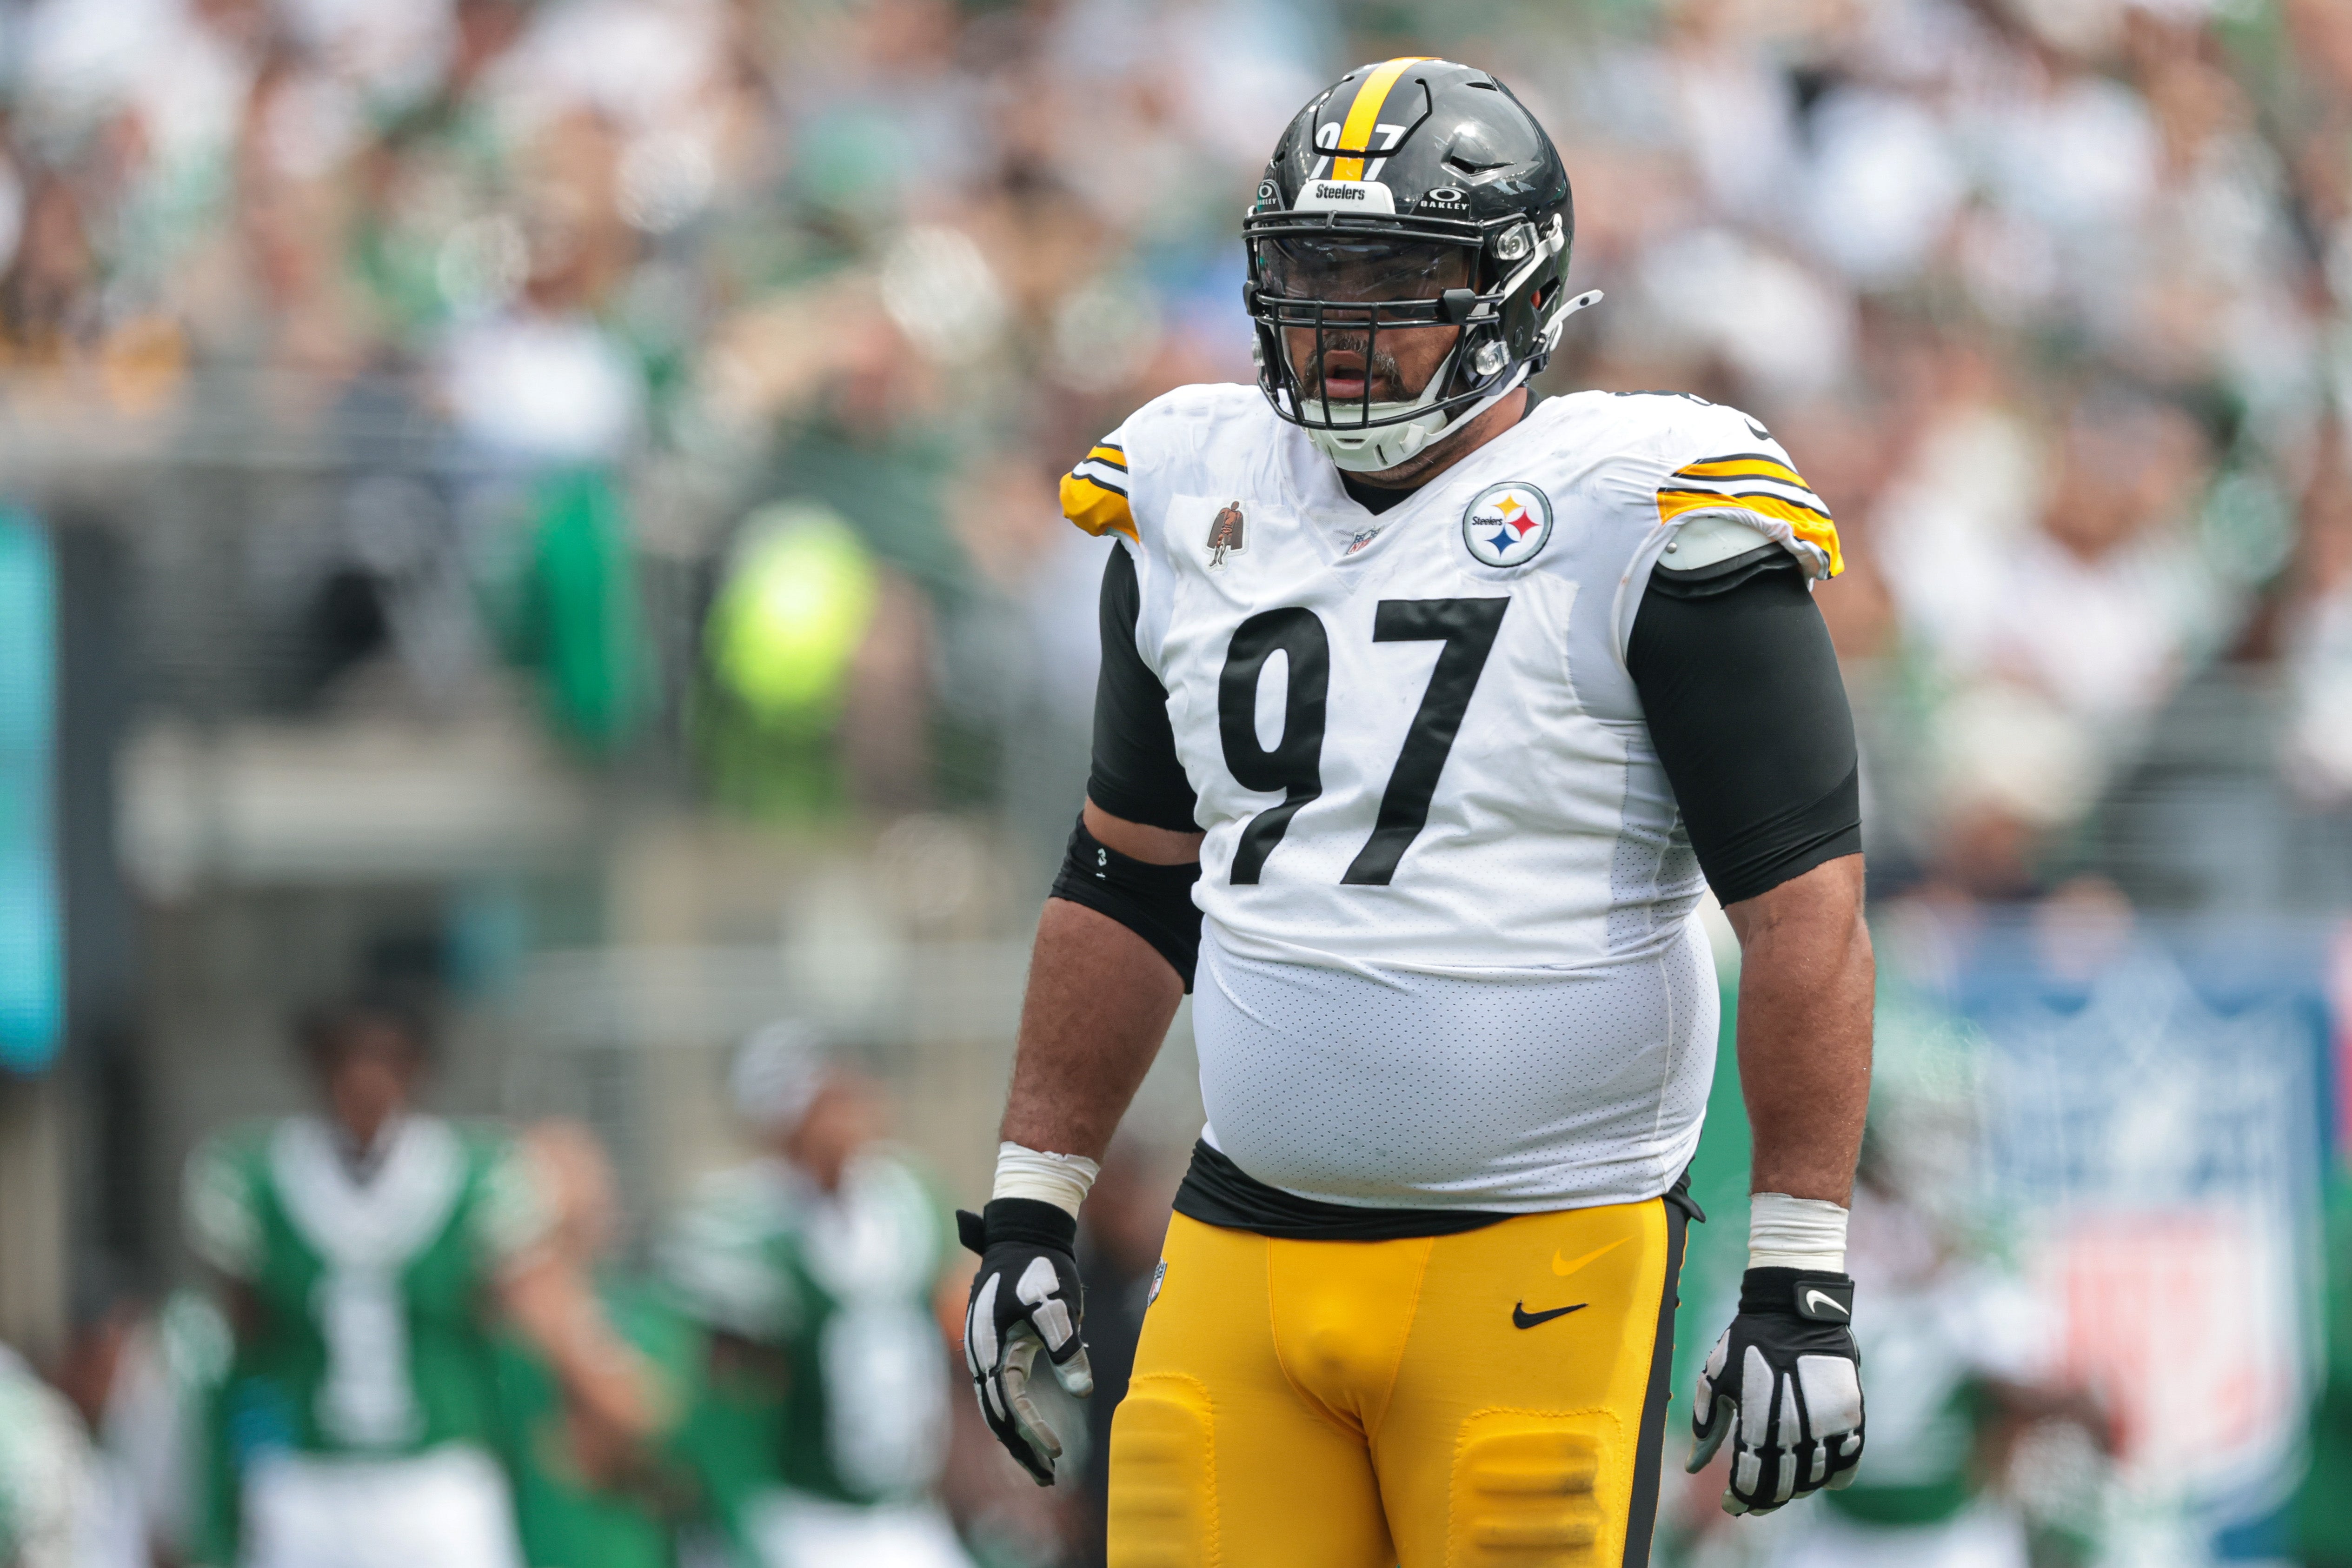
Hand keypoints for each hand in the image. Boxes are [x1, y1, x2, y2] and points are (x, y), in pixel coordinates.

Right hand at [958, 1198, 1092, 1484]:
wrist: (1024, 1234)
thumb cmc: (1041, 1266)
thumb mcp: (1057, 1303)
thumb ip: (1067, 1345)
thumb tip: (1083, 1391)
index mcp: (991, 1347)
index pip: (1009, 1403)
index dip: (1032, 1432)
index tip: (1059, 1452)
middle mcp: (980, 1355)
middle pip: (996, 1416)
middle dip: (1020, 1450)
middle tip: (1049, 1479)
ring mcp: (984, 1353)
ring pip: (996, 1408)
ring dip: (1017, 1440)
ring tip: (1043, 1470)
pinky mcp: (996, 1349)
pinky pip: (1001, 1393)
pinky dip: (1015, 1418)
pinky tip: (1034, 1434)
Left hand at [1689, 1267, 1864, 1513]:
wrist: (1795, 1307)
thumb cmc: (1747, 1340)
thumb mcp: (1715, 1376)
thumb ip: (1707, 1424)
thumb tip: (1693, 1467)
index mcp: (1758, 1416)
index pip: (1750, 1479)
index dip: (1739, 1499)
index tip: (1730, 1505)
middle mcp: (1797, 1425)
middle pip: (1782, 1487)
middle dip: (1763, 1501)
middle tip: (1751, 1503)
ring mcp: (1830, 1423)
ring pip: (1814, 1482)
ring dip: (1794, 1490)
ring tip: (1779, 1485)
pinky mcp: (1853, 1416)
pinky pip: (1847, 1466)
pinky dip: (1830, 1477)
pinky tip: (1813, 1476)